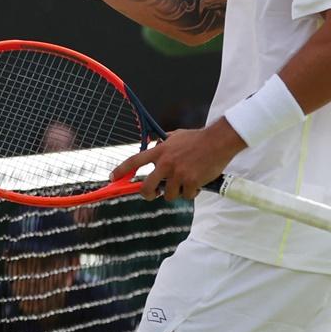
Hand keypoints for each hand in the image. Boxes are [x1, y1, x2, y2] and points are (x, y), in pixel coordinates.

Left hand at [110, 120, 245, 201]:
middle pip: (147, 188)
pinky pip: (187, 195)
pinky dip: (192, 192)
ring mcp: (178, 174)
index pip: (134, 161)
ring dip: (177, 192)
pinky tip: (197, 182)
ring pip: (169, 195)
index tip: (112, 178)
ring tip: (186, 182)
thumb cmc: (198, 138)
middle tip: (153, 194)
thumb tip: (153, 144)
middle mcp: (166, 163)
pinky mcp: (191, 182)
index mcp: (160, 151)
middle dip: (148, 194)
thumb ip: (163, 142)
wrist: (218, 141)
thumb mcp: (176, 135)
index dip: (121, 170)